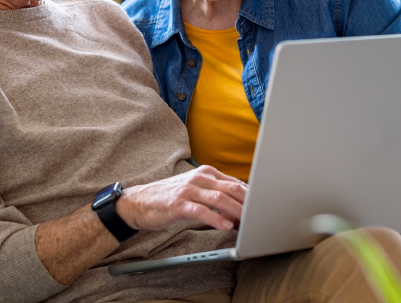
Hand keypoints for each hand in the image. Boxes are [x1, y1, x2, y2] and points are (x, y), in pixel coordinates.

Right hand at [115, 165, 247, 231]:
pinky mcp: (178, 204)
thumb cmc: (170, 198)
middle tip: (260, 216)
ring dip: (236, 211)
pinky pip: (201, 211)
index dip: (251, 196)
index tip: (262, 208)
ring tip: (248, 222)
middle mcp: (199, 178)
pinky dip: (216, 218)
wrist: (138, 202)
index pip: (236, 183)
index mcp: (206, 173)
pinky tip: (226, 226)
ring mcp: (188, 190)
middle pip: (231, 188)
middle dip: (248, 203)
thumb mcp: (196, 190)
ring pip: (219, 198)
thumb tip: (240, 206)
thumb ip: (216, 194)